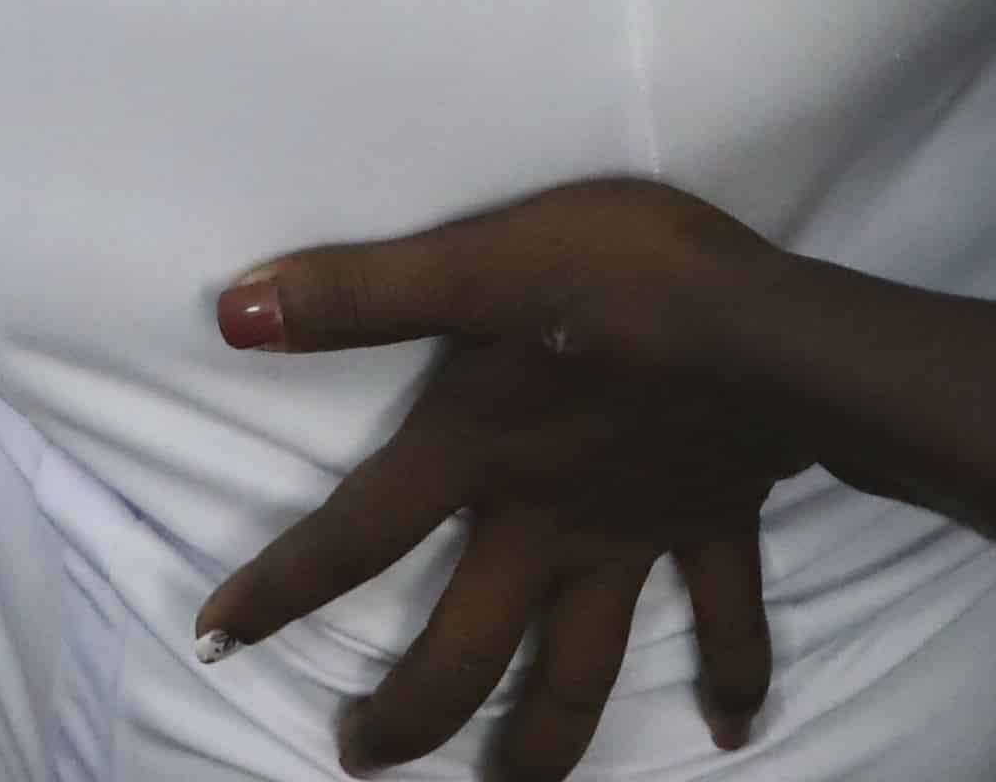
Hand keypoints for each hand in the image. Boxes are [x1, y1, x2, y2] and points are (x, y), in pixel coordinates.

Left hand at [197, 180, 797, 770]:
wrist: (778, 328)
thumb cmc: (624, 278)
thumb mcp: (482, 263)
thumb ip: (361, 294)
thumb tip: (234, 315)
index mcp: (475, 455)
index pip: (355, 537)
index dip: (281, 589)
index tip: (218, 642)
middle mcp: (545, 522)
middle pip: (465, 651)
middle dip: (410, 715)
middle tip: (357, 759)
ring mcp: (634, 538)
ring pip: (579, 671)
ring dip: (541, 742)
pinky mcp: (714, 526)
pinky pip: (726, 619)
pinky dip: (734, 676)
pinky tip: (736, 734)